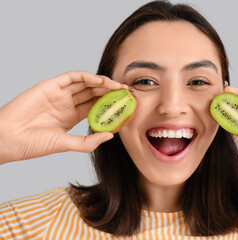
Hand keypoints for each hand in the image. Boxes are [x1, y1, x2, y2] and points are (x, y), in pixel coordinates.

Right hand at [0, 71, 125, 163]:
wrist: (8, 139)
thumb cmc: (33, 144)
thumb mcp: (66, 144)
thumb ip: (88, 141)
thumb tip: (111, 135)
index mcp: (72, 116)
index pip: (96, 106)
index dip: (111, 104)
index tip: (126, 104)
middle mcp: (68, 103)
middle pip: (94, 93)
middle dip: (111, 91)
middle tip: (127, 92)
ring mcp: (59, 94)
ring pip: (86, 84)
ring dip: (102, 83)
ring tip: (117, 86)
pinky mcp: (51, 86)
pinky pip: (72, 77)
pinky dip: (87, 77)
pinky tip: (100, 81)